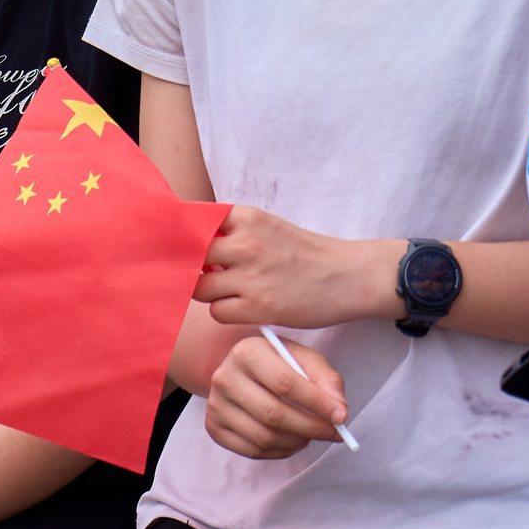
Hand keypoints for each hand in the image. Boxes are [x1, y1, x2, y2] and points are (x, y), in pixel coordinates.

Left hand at [194, 204, 391, 327]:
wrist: (347, 276)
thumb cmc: (304, 253)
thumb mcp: (267, 227)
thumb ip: (232, 232)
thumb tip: (189, 245)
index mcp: (247, 217)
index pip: (193, 222)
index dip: (183, 237)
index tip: (181, 248)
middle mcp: (245, 243)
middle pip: (189, 255)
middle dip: (189, 266)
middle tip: (203, 274)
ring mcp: (251, 276)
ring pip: (198, 287)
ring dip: (207, 292)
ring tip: (227, 292)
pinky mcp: (259, 307)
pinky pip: (217, 312)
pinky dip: (225, 312)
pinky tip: (243, 307)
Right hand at [204, 332, 349, 457]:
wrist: (242, 370)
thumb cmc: (279, 363)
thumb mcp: (303, 359)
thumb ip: (326, 380)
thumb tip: (340, 411)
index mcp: (247, 351)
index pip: (285, 383)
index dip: (317, 403)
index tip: (342, 417)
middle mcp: (225, 377)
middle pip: (273, 414)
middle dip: (311, 428)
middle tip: (335, 433)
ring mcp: (216, 405)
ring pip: (264, 437)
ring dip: (297, 442)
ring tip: (312, 434)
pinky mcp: (214, 428)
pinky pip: (253, 452)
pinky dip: (281, 452)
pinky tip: (292, 441)